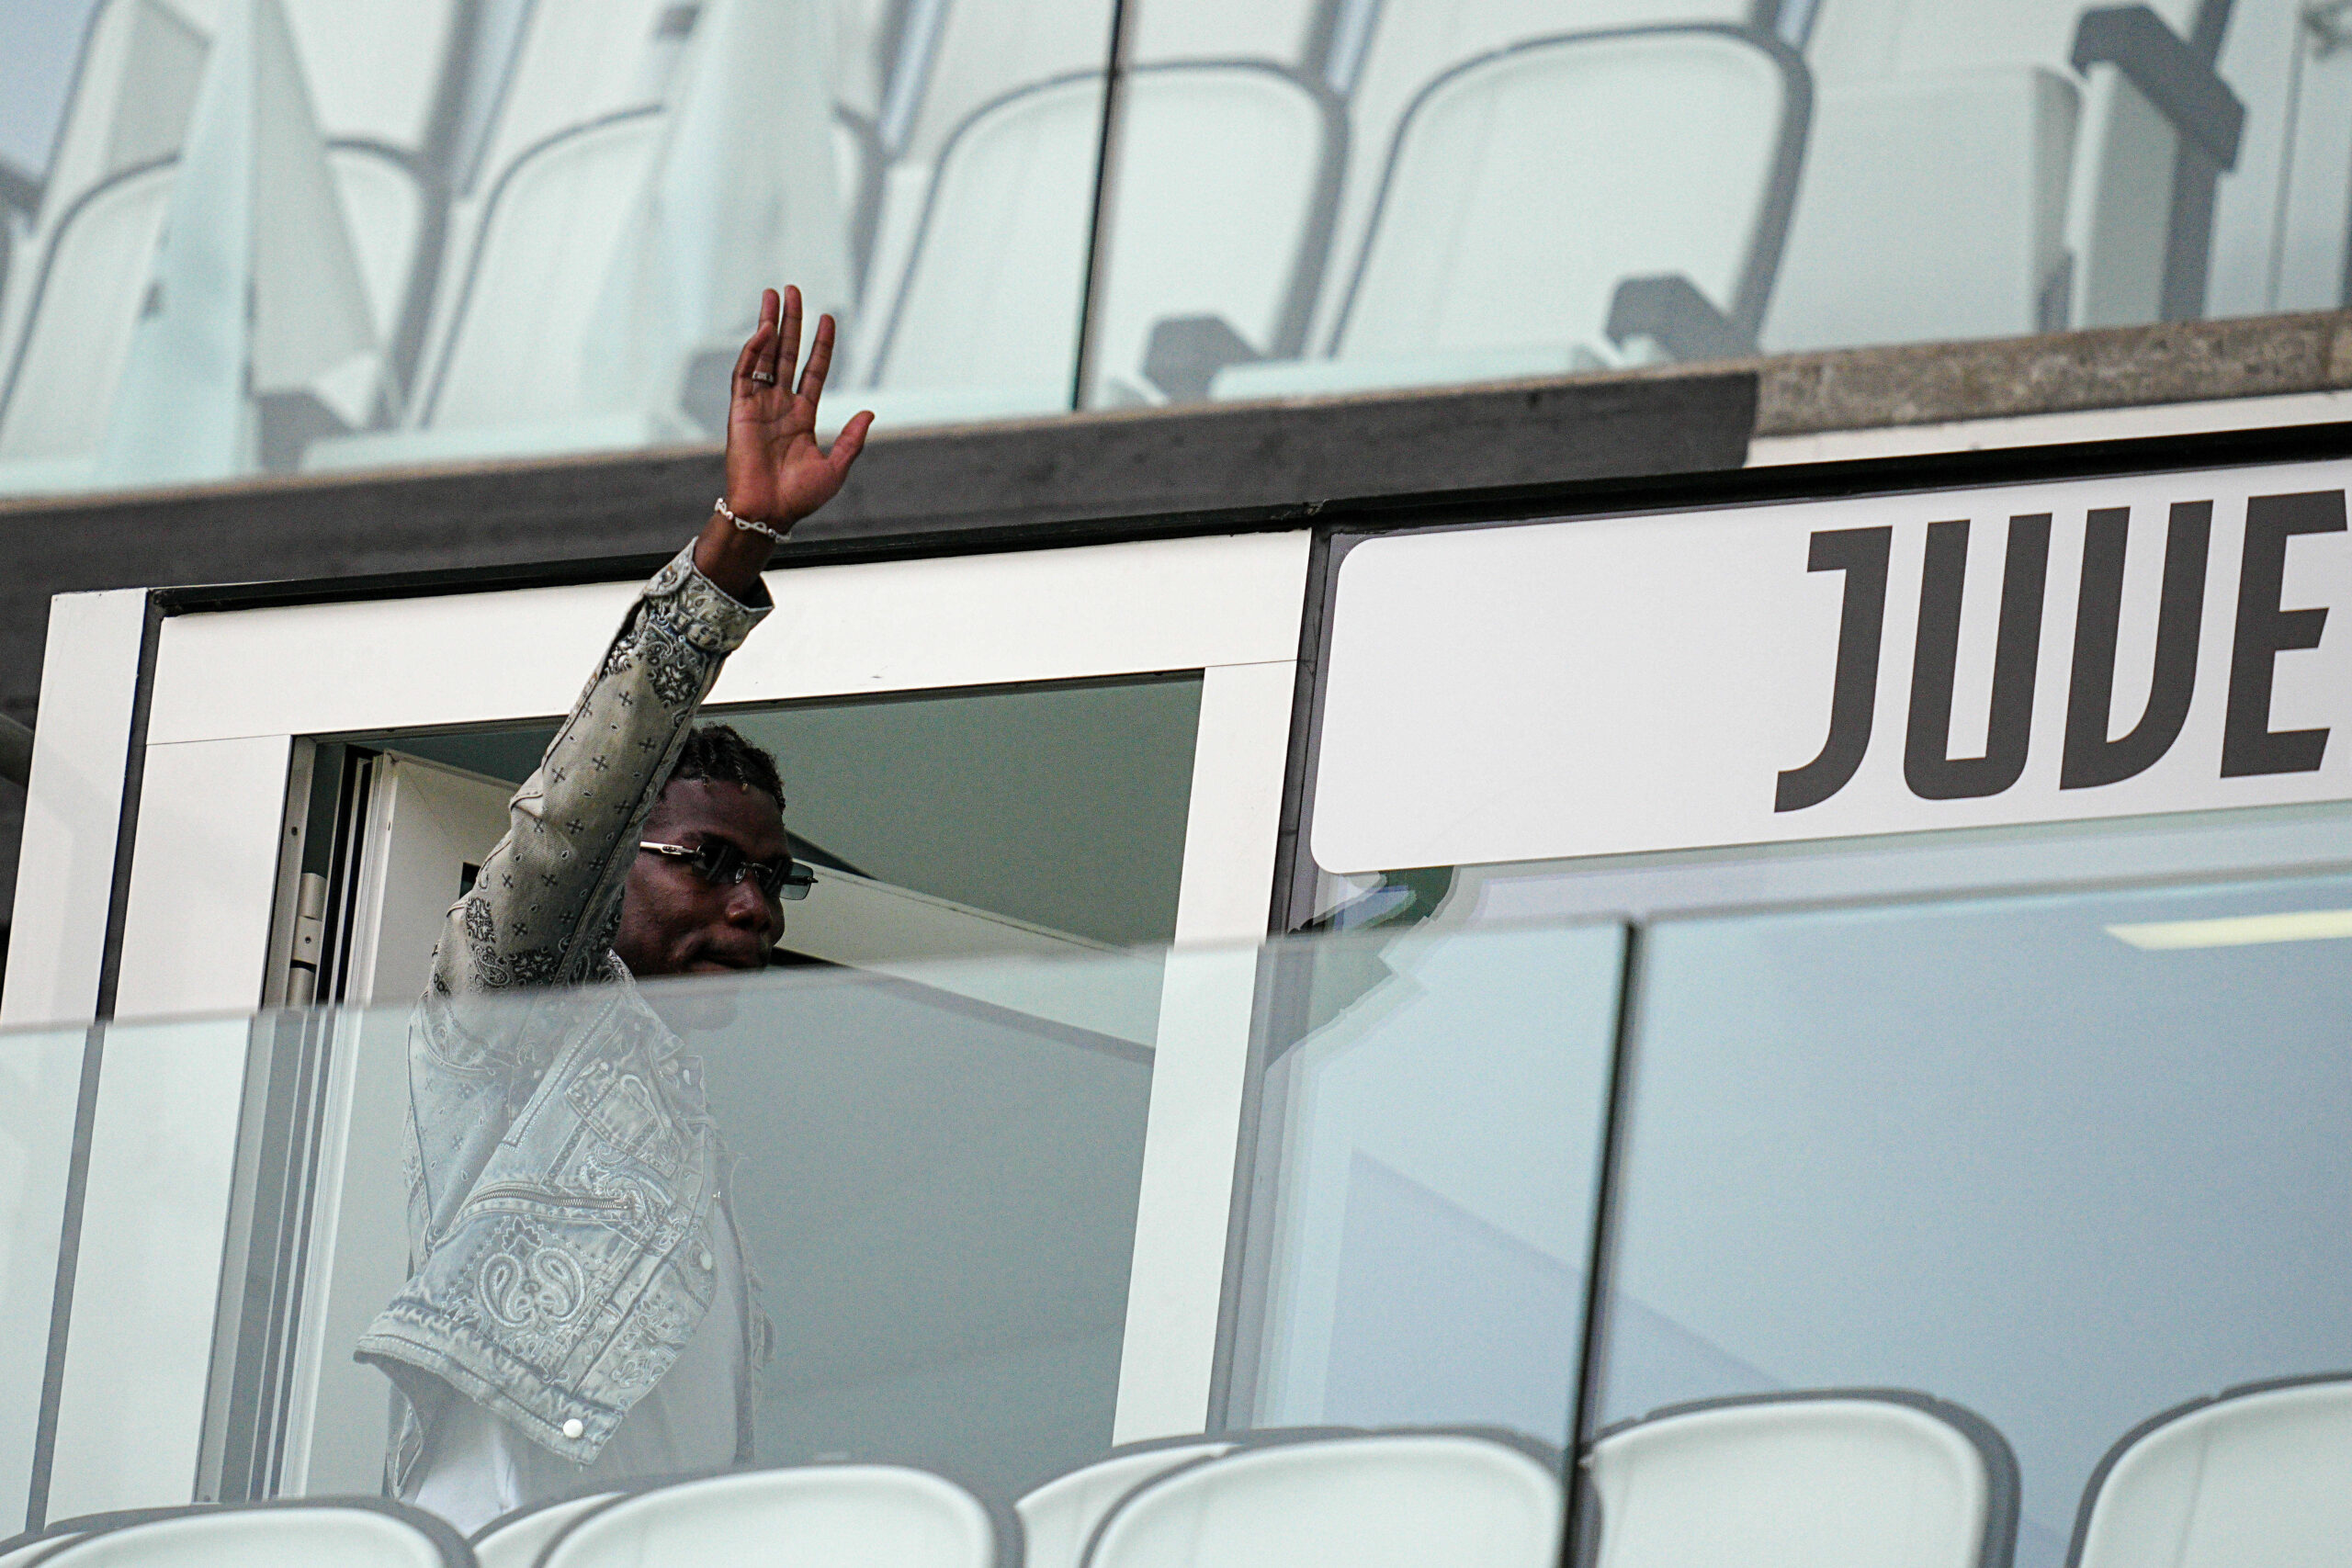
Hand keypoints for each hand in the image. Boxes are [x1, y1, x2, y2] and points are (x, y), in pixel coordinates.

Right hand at [697, 287, 873, 596]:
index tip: (828, 318)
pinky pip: (746, 373)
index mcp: (802, 417)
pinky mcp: (740, 409)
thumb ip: (852, 439)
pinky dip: (754, 350)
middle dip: (792, 322)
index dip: (820, 345)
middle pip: (787, 354)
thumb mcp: (836, 468)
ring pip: (766, 355)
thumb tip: (870, 413)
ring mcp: (759, 405)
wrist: (769, 513)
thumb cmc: (800, 498)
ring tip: (775, 295)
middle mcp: (780, 405)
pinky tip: (765, 329)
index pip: (813, 371)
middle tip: (793, 290)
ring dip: (770, 325)